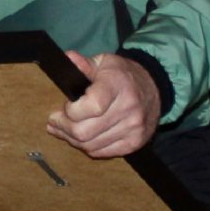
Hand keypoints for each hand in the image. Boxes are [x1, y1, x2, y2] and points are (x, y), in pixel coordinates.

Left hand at [45, 51, 159, 158]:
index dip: (72, 111)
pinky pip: (102, 152)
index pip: (92, 106)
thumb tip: (68, 58)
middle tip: (55, 122)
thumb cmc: (123, 75)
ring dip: (72, 140)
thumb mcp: (105, 63)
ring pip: (91, 145)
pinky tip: (81, 139)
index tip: (65, 107)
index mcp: (118, 85)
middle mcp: (128, 108)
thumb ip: (85, 64)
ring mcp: (133, 128)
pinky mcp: (135, 142)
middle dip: (64, 128)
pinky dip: (88, 147)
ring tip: (63, 131)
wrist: (154, 88)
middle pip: (85, 131)